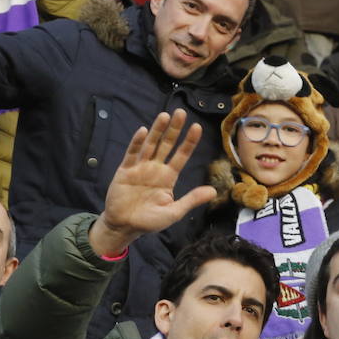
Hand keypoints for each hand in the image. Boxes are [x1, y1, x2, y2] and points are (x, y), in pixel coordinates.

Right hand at [90, 110, 217, 256]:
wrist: (124, 226)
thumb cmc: (150, 221)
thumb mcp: (174, 212)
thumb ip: (191, 200)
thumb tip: (213, 191)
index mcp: (168, 177)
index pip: (181, 155)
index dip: (189, 142)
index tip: (197, 127)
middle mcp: (155, 169)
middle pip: (167, 145)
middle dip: (174, 129)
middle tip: (181, 113)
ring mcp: (140, 168)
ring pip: (150, 145)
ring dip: (157, 130)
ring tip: (165, 115)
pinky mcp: (125, 171)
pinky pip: (132, 154)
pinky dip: (137, 143)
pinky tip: (143, 131)